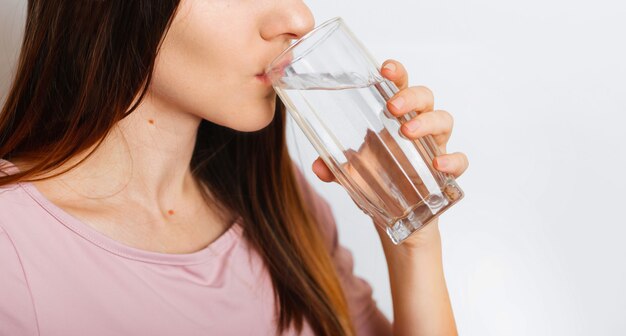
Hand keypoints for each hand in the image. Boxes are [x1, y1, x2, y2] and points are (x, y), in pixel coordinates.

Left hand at [312, 59, 468, 183]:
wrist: (394, 214)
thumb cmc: (376, 178)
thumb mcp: (350, 172)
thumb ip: (333, 167)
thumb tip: (317, 166)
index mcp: (395, 117)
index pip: (399, 86)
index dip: (396, 73)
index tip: (384, 69)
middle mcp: (418, 126)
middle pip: (424, 97)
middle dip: (411, 97)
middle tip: (392, 107)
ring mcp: (434, 147)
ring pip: (444, 120)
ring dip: (428, 122)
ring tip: (408, 132)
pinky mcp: (445, 172)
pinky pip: (459, 160)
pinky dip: (453, 160)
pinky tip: (438, 165)